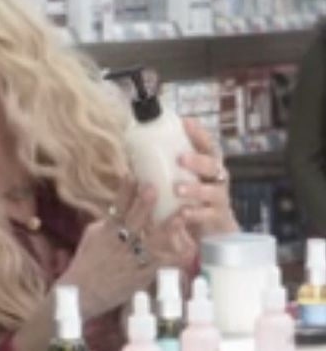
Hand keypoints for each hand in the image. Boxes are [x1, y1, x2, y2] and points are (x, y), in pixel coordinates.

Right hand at [61, 177, 194, 318]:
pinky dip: (176, 256)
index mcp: (106, 232)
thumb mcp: (91, 237)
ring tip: (182, 214)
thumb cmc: (85, 264)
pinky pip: (162, 264)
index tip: (131, 174)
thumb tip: (119, 207)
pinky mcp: (142, 275)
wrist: (81, 294)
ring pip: (152, 240)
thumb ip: (108, 222)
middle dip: (143, 204)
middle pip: (133, 220)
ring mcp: (132, 260)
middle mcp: (119, 244)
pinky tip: (190, 248)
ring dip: (168, 227)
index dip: (124, 190)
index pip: (116, 207)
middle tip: (153, 188)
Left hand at [176, 118, 239, 236]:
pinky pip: (208, 215)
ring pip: (212, 190)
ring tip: (177, 189)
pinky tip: (182, 213)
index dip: (198, 133)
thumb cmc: (191, 198)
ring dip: (195, 188)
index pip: (207, 145)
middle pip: (213, 165)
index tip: (185, 122)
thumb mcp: (181, 179)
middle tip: (181, 159)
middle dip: (198, 161)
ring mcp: (219, 198)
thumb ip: (165, 168)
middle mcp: (217, 178)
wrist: (211, 227)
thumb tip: (132, 154)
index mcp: (207, 165)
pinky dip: (195, 214)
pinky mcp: (217, 217)